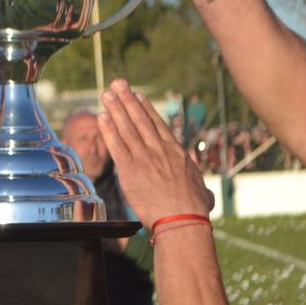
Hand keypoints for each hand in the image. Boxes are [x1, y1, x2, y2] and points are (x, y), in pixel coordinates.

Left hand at [97, 79, 211, 225]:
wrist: (182, 220)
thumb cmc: (193, 209)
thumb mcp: (200, 188)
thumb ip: (196, 180)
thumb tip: (203, 184)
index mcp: (176, 152)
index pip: (158, 125)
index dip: (146, 109)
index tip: (138, 96)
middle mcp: (160, 151)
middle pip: (140, 120)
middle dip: (127, 100)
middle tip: (117, 84)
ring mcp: (144, 159)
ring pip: (127, 128)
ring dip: (115, 108)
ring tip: (106, 93)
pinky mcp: (130, 171)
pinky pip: (116, 145)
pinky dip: (108, 129)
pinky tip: (102, 117)